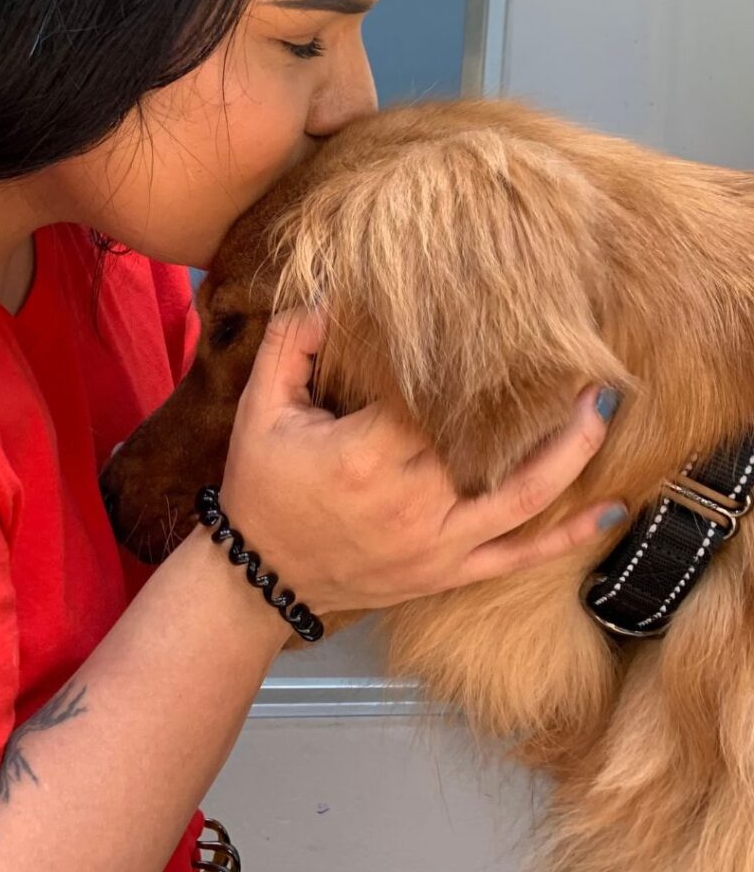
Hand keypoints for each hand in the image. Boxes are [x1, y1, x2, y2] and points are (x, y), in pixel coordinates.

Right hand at [218, 307, 624, 613]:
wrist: (262, 577)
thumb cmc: (262, 488)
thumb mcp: (260, 410)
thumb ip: (289, 345)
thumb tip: (325, 294)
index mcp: (365, 454)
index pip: (432, 393)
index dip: (467, 355)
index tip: (496, 323)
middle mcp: (412, 499)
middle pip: (490, 438)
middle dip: (532, 395)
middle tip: (572, 349)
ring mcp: (438, 541)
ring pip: (525, 496)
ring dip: (572, 451)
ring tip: (602, 406)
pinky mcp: (449, 571)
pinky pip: (519, 557)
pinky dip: (569, 537)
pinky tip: (611, 510)